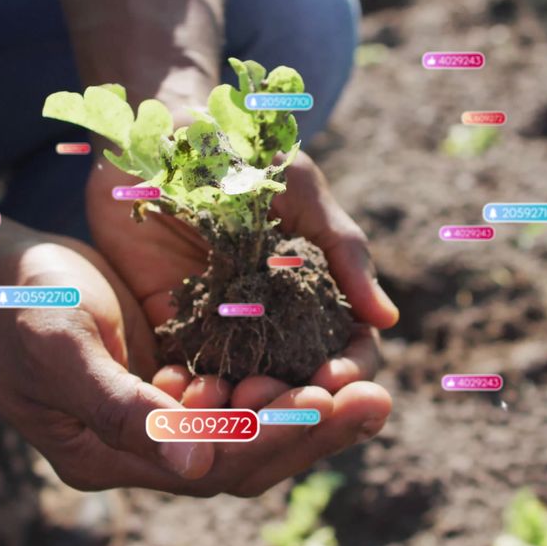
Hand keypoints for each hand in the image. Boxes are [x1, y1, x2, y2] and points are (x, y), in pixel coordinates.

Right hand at [0, 231, 388, 495]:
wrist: (0, 269)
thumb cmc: (20, 305)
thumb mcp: (60, 350)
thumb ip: (121, 410)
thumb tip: (197, 466)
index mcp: (109, 455)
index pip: (208, 465)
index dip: (270, 437)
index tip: (328, 401)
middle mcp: (144, 449)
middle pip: (243, 459)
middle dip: (312, 431)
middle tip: (377, 399)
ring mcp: (163, 418)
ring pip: (251, 431)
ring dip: (310, 411)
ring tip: (368, 383)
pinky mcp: (177, 381)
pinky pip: (243, 396)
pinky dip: (284, 384)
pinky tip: (326, 361)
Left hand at [86, 149, 398, 393]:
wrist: (160, 137)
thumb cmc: (242, 153)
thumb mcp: (301, 190)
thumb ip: (343, 250)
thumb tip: (386, 319)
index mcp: (315, 293)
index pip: (346, 348)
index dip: (348, 371)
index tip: (335, 380)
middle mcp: (276, 321)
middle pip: (298, 383)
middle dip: (295, 402)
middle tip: (278, 404)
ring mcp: (225, 330)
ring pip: (245, 390)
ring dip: (245, 408)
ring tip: (234, 407)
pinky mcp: (173, 328)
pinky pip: (187, 374)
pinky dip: (190, 392)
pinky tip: (188, 399)